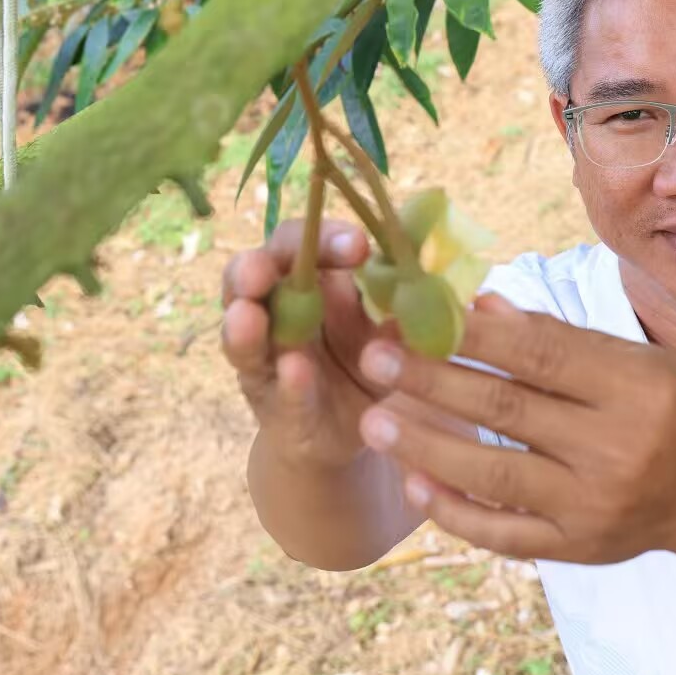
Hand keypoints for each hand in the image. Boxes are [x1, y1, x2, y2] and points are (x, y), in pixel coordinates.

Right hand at [221, 217, 396, 470]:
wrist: (357, 435)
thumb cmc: (371, 364)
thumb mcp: (391, 329)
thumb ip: (402, 302)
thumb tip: (434, 268)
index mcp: (304, 282)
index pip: (301, 244)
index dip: (322, 239)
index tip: (357, 245)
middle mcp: (273, 314)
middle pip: (249, 278)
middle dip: (253, 270)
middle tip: (260, 271)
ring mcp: (266, 363)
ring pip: (241, 338)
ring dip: (243, 326)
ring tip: (248, 315)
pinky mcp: (276, 410)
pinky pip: (278, 394)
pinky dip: (287, 382)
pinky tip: (295, 370)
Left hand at [353, 293, 675, 562]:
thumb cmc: (662, 407)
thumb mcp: (629, 358)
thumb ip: (557, 336)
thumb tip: (480, 305)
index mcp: (633, 389)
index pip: (540, 354)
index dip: (474, 334)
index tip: (416, 313)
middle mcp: (615, 449)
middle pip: (508, 411)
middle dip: (433, 382)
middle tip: (374, 358)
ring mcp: (593, 506)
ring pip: (495, 476)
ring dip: (428, 447)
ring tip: (375, 420)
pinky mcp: (577, 550)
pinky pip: (504, 534)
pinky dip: (455, 513)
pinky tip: (414, 484)